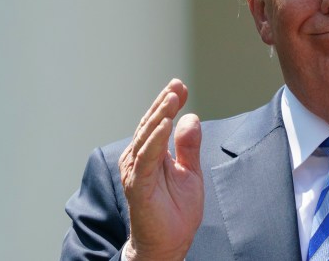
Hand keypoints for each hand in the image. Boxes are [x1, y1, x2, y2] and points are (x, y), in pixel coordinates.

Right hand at [118, 79, 203, 260]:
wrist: (168, 242)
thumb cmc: (175, 209)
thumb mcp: (190, 171)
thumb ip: (189, 146)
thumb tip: (191, 117)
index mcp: (151, 153)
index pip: (158, 122)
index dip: (168, 103)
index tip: (181, 86)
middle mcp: (139, 158)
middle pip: (150, 124)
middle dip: (164, 103)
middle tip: (176, 85)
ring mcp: (136, 171)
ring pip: (147, 136)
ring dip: (159, 116)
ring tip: (171, 98)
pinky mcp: (137, 185)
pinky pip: (146, 158)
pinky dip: (155, 140)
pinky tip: (165, 124)